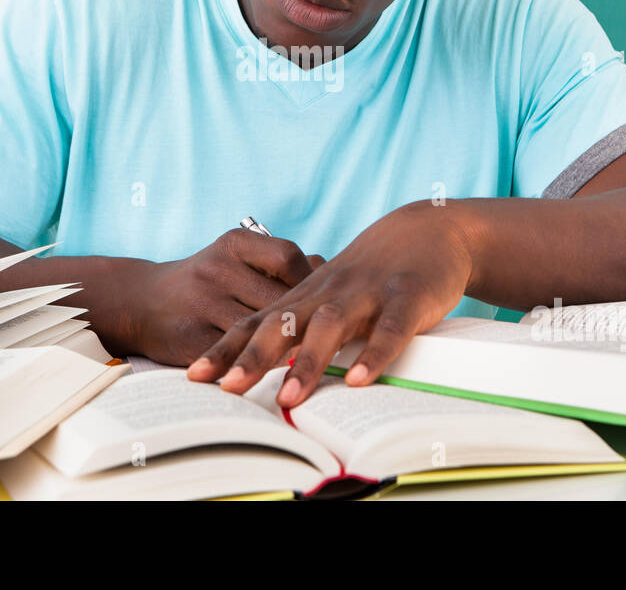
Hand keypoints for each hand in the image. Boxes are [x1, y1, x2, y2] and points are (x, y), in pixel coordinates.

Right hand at [127, 227, 324, 365]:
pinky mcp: (190, 338)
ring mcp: (201, 304)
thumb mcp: (234, 259)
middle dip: (304, 320)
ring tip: (311, 359)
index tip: (325, 299)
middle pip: (276, 298)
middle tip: (331, 336)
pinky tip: (276, 373)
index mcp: (233, 245)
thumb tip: (327, 268)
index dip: (311, 280)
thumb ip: (276, 265)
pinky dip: (257, 365)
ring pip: (257, 331)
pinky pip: (233, 356)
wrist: (141, 301)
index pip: (286, 257)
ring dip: (286, 348)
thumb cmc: (206, 281)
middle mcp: (216, 269)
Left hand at [186, 201, 477, 407]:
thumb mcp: (332, 296)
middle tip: (227, 390)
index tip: (195, 377)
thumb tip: (268, 372)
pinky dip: (374, 353)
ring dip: (309, 361)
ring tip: (288, 398)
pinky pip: (389, 328)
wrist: (430, 228)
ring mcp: (368, 293)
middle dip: (253, 357)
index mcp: (307, 296)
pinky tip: (359, 379)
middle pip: (284, 323)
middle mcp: (329, 292)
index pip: (257, 322)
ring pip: (332, 326)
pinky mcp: (408, 297)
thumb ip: (303, 328)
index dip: (226, 348)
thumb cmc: (373, 272)